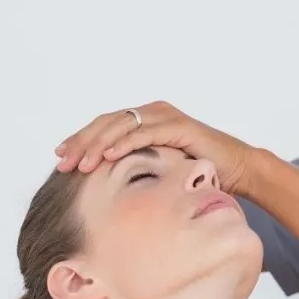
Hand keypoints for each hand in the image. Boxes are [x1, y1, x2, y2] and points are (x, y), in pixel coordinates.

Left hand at [54, 101, 256, 194]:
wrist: (238, 170)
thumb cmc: (200, 172)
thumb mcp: (160, 168)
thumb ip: (136, 167)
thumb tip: (105, 186)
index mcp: (146, 119)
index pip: (105, 126)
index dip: (81, 139)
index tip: (60, 157)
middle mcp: (154, 112)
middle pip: (107, 123)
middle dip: (82, 142)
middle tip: (63, 161)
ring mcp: (166, 117)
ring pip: (122, 125)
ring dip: (98, 144)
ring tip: (81, 163)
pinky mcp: (179, 127)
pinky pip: (145, 133)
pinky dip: (125, 143)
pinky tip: (108, 155)